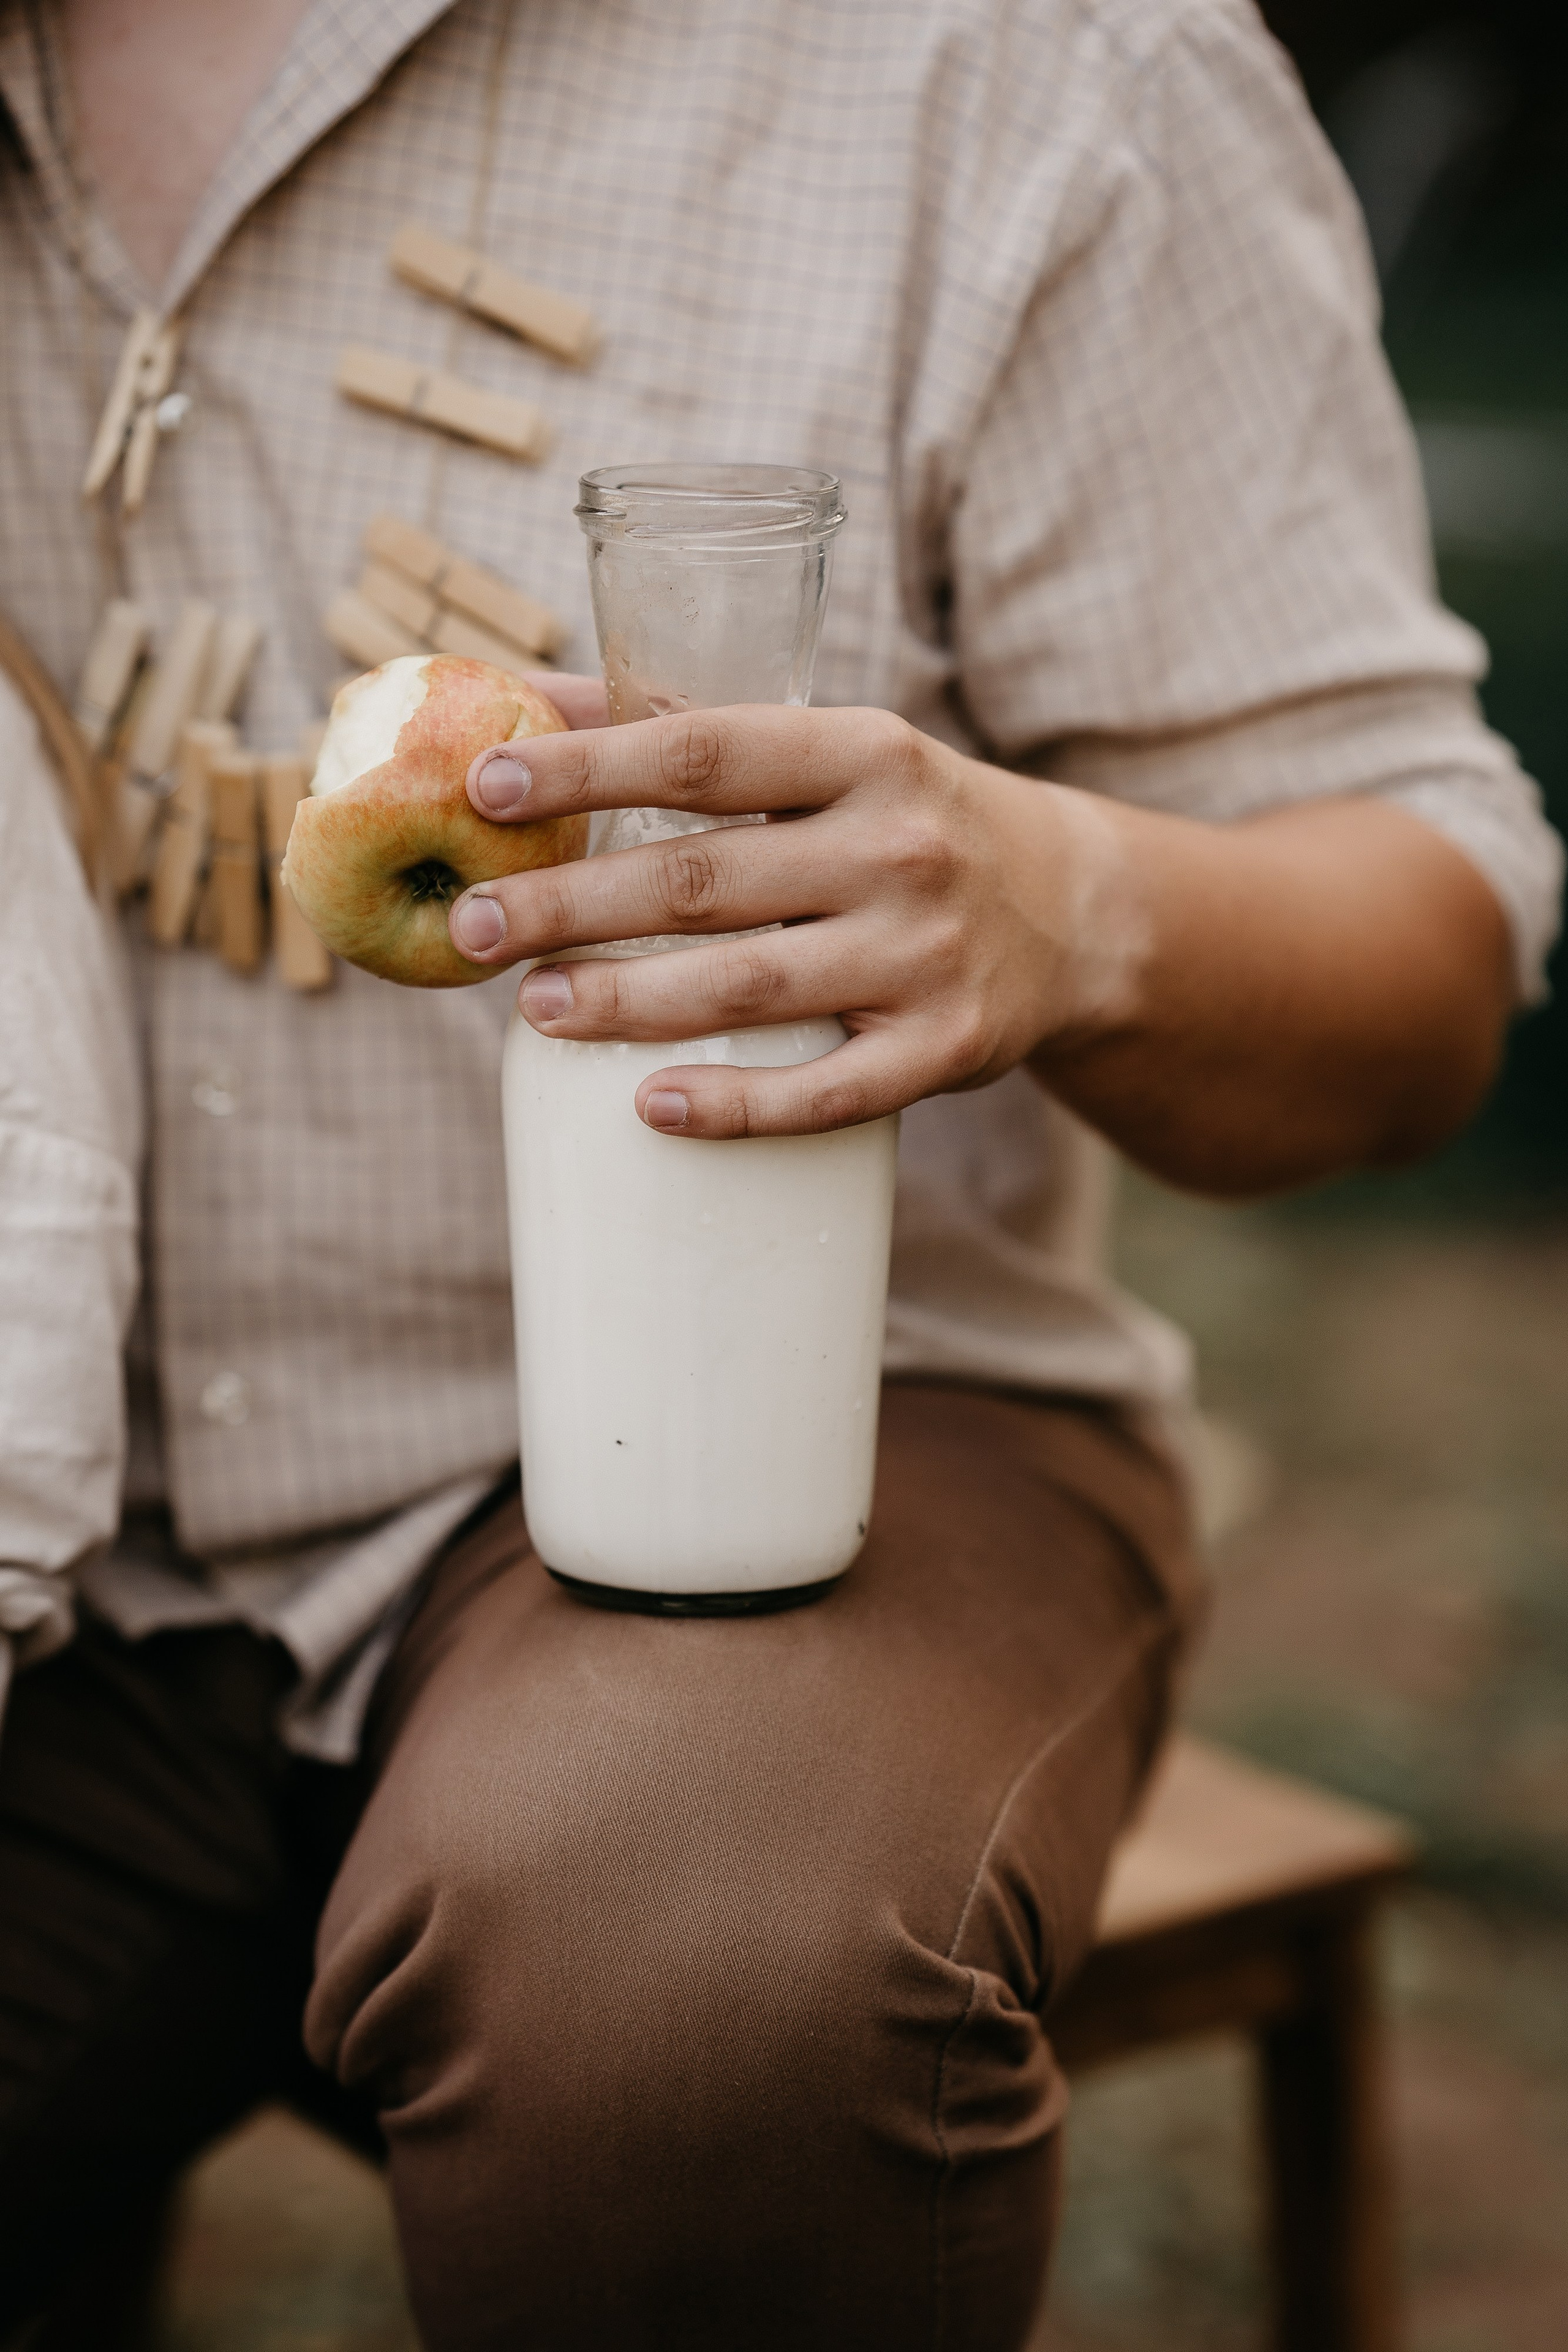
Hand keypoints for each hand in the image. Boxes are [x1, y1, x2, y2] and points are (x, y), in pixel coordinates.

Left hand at [446, 679, 1118, 1138]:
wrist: (1074, 914)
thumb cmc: (907, 823)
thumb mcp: (829, 751)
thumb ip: (688, 726)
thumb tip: (522, 698)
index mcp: (864, 752)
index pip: (702, 752)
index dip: (586, 769)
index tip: (484, 787)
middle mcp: (899, 850)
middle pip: (705, 880)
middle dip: (571, 904)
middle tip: (470, 924)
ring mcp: (926, 957)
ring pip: (751, 986)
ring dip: (629, 1001)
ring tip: (534, 1008)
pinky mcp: (944, 1051)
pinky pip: (828, 1091)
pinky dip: (738, 1104)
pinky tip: (651, 1107)